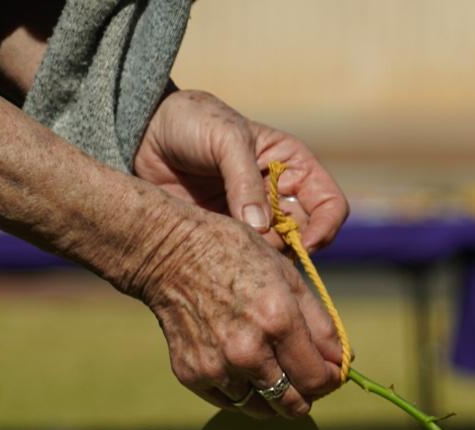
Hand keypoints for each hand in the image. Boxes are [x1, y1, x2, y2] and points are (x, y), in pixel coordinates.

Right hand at [128, 199, 344, 418]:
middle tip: (301, 376)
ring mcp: (217, 367)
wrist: (170, 255)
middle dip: (305, 395)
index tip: (328, 372)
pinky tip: (239, 363)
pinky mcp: (193, 375)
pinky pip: (231, 402)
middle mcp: (247, 350)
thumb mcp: (288, 277)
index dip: (329, 380)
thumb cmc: (235, 257)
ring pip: (262, 408)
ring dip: (273, 395)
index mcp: (277, 321)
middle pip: (293, 405)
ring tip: (268, 366)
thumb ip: (321, 325)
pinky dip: (242, 391)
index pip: (318, 380)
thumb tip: (341, 363)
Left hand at [132, 88, 349, 251]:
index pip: (331, 205)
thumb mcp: (224, 139)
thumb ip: (244, 182)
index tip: (303, 244)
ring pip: (278, 254)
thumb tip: (261, 229)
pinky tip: (219, 252)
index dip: (324, 228)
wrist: (144, 134)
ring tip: (230, 244)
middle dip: (289, 248)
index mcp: (294, 165)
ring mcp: (255, 218)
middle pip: (307, 237)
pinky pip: (247, 259)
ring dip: (262, 257)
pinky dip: (240, 263)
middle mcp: (281, 195)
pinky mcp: (229, 235)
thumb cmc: (191, 121)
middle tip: (257, 247)